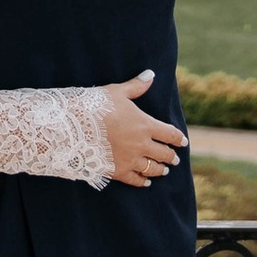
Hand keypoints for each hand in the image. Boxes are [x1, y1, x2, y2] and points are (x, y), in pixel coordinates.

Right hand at [101, 70, 186, 187]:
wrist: (73, 128)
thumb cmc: (95, 106)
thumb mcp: (116, 92)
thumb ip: (136, 86)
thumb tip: (150, 74)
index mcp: (145, 125)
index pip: (170, 134)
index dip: (179, 139)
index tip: (183, 142)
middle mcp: (141, 145)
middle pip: (164, 154)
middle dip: (171, 156)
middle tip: (174, 159)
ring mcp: (130, 160)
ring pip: (152, 169)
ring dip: (160, 170)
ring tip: (163, 170)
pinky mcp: (117, 171)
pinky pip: (135, 180)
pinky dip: (143, 182)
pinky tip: (146, 182)